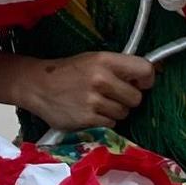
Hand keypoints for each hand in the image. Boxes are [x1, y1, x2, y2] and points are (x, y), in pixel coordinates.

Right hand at [17, 52, 154, 129]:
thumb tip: (148, 78)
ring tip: (96, 103)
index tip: (141, 84)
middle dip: (127, 99)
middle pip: (136, 98)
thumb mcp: (92, 60)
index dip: (147, 80)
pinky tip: (89, 112)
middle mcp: (101, 79)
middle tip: (112, 95)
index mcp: (104, 60)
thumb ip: (118, 68)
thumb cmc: (67, 72)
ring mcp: (94, 100)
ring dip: (114, 111)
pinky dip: (103, 121)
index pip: (144, 70)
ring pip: (124, 113)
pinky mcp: (87, 119)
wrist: (37, 86)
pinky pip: (110, 124)